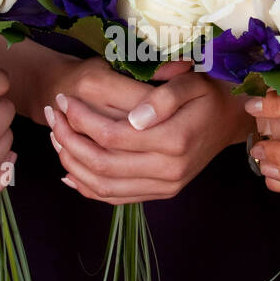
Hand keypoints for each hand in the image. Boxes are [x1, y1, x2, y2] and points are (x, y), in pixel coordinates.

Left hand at [45, 61, 251, 203]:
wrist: (229, 120)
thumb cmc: (207, 94)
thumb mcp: (190, 82)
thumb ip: (163, 97)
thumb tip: (135, 119)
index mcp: (175, 140)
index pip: (112, 135)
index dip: (81, 119)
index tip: (63, 100)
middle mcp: (170, 170)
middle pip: (102, 163)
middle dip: (69, 140)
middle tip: (51, 117)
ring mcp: (165, 186)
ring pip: (104, 186)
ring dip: (72, 164)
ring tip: (56, 138)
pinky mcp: (160, 193)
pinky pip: (115, 198)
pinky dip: (87, 187)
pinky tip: (69, 170)